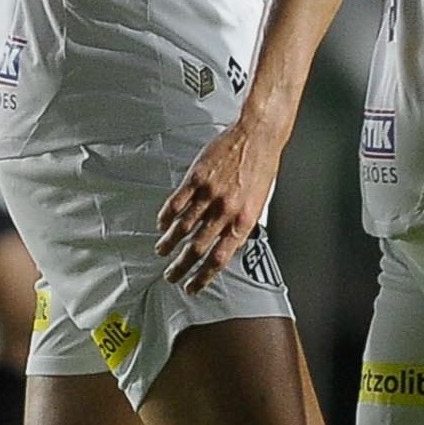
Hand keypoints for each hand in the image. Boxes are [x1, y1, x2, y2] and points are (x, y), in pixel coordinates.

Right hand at [154, 120, 282, 292]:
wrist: (258, 137)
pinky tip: (162, 224)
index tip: (192, 287)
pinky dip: (166, 217)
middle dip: (180, 267)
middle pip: (197, 249)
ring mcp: (210, 195)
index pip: (220, 259)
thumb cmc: (261, 168)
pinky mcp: (196, 179)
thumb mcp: (259, 203)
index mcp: (244, 221)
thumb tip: (228, 245)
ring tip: (162, 251)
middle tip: (171, 276)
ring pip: (182, 228)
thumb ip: (242, 225)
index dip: (203, 277)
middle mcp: (226, 211)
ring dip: (169, 244)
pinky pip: (176, 204)